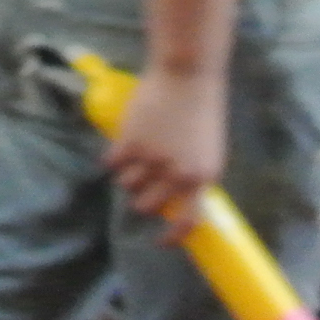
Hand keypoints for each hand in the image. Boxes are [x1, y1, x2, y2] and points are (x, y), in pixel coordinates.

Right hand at [102, 68, 226, 230]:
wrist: (187, 76)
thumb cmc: (201, 111)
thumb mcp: (207, 149)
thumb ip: (192, 174)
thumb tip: (173, 199)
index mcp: (203, 177)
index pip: (188, 221)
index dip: (172, 237)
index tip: (159, 242)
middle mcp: (177, 174)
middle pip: (147, 206)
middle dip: (141, 199)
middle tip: (141, 186)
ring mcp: (152, 160)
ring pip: (127, 185)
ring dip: (127, 176)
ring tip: (133, 158)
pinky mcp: (130, 144)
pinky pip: (112, 164)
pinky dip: (112, 160)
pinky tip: (118, 149)